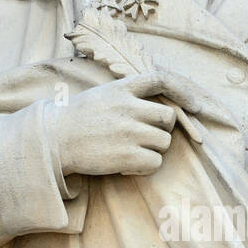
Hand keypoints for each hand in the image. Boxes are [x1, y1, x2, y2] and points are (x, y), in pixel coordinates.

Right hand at [47, 70, 202, 177]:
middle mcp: (129, 107)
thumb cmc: (76, 120)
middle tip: (144, 137)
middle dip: (162, 129)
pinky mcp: (127, 156)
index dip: (182, 92)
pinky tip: (126, 165)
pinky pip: (155, 163)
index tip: (194, 106)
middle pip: (169, 118)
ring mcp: (129, 132)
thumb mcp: (101, 95)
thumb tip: (158, 108)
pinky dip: (145, 166)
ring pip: (164, 142)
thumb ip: (128, 95)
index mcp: (121, 88)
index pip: (160, 80)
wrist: (53, 141)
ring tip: (129, 151)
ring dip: (152, 149)